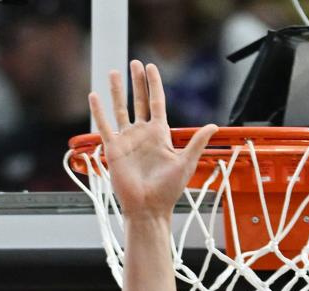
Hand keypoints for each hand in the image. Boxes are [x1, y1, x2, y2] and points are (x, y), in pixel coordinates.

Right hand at [88, 60, 217, 218]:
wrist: (148, 209)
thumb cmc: (168, 191)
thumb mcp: (186, 163)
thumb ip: (197, 142)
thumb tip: (214, 125)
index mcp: (160, 135)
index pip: (157, 103)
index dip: (154, 85)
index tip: (152, 68)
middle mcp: (143, 135)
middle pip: (138, 101)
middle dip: (137, 83)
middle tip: (135, 63)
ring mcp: (127, 141)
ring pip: (120, 110)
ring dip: (117, 91)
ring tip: (113, 72)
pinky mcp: (113, 149)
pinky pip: (104, 126)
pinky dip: (98, 111)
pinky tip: (94, 96)